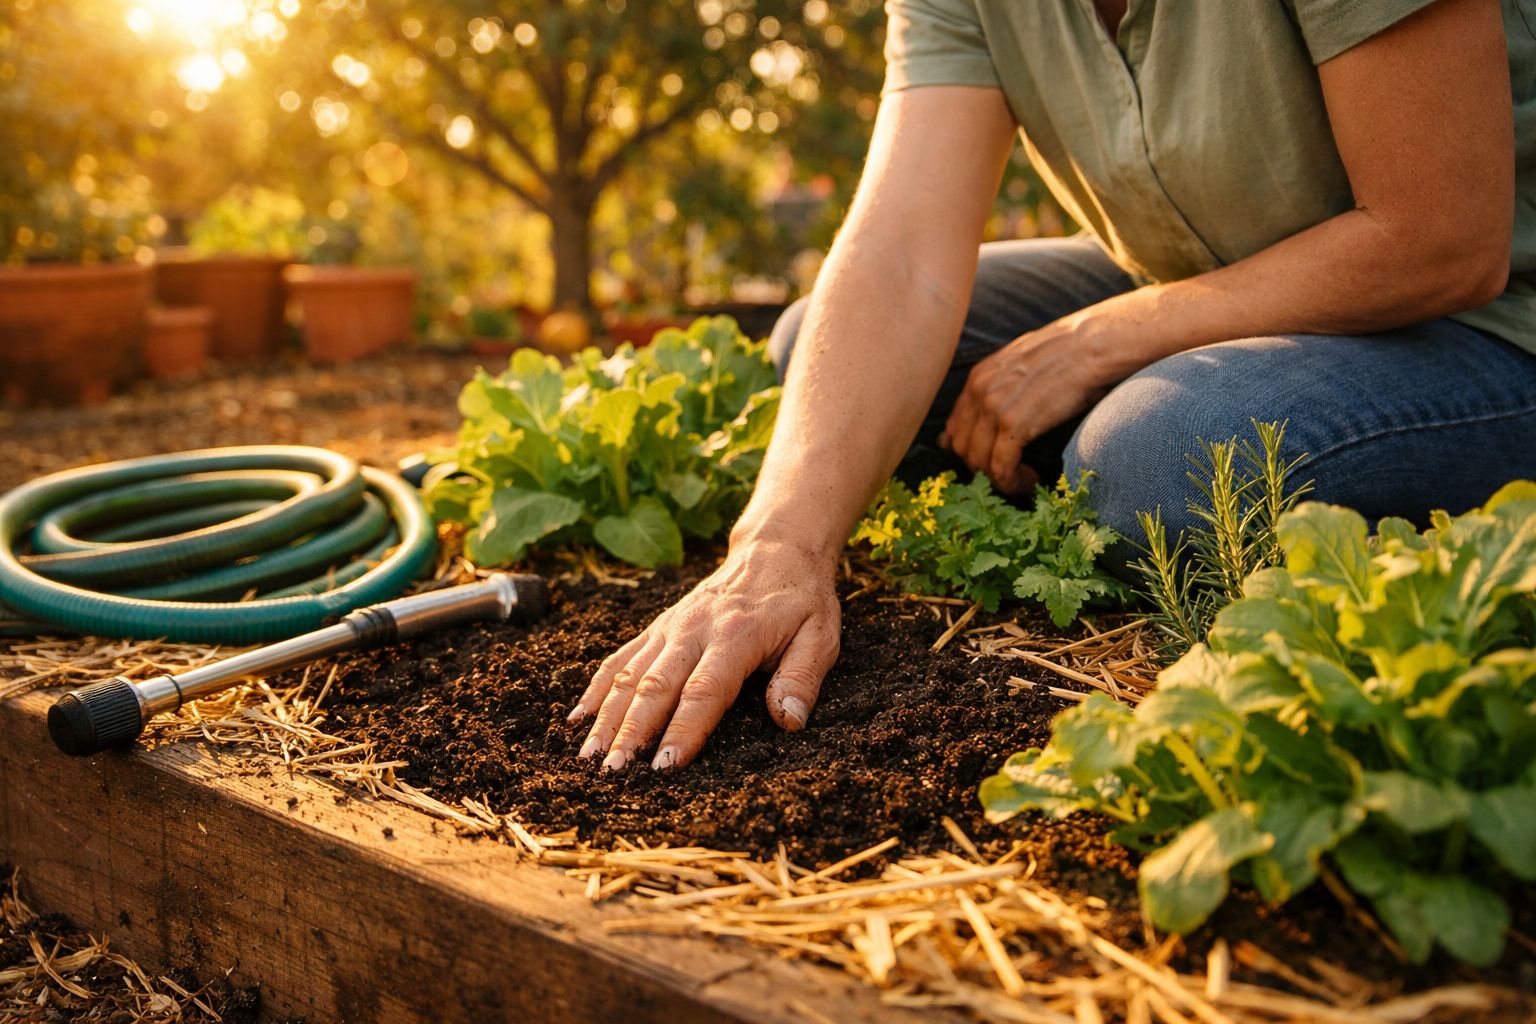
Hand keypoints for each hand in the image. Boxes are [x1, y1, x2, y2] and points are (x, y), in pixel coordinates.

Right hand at [567, 537, 841, 770]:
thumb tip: (788, 721)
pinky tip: (577, 718)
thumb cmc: (801, 601)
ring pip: (628, 673)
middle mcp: (694, 629)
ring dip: (606, 716)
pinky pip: (619, 657)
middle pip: (655, 685)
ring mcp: (670, 627)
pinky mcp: (657, 627)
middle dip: (631, 732)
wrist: (774, 550)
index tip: (665, 767)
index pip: (704, 690)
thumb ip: (802, 678)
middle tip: (613, 773)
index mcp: (736, 635)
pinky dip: (596, 688)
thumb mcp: (820, 636)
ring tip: (588, 756)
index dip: (683, 730)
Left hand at [940, 318, 1110, 494]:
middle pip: (961, 447)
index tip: (992, 460)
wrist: (1091, 346)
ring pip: (978, 461)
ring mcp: (994, 408)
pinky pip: (1001, 467)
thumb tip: (991, 410)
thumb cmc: (1065, 355)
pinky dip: (1012, 483)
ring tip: (1022, 480)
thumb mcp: (1020, 364)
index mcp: (978, 378)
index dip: (970, 450)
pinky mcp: (1015, 425)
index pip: (955, 427)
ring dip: (998, 480)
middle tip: (1007, 474)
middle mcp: (979, 392)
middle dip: (982, 468)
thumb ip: (1000, 385)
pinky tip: (1030, 480)